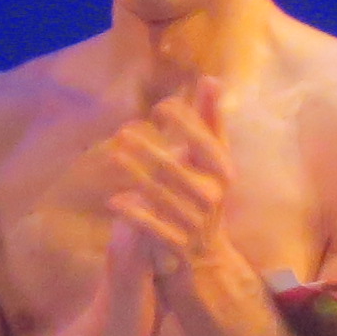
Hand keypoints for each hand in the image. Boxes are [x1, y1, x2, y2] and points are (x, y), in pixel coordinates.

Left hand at [100, 82, 242, 296]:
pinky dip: (135, 214)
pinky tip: (114, 200)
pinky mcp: (178, 245)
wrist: (207, 257)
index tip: (161, 107)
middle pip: (179, 170)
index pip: (206, 142)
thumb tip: (211, 78)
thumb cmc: (206, 195)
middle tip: (123, 131)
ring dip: (137, 176)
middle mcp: (212, 196)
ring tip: (114, 156)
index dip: (185, 123)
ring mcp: (195, 222)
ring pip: (163, 197)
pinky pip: (154, 228)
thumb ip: (211, 121)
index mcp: (222, 172)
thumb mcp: (213, 161)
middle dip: (150, 151)